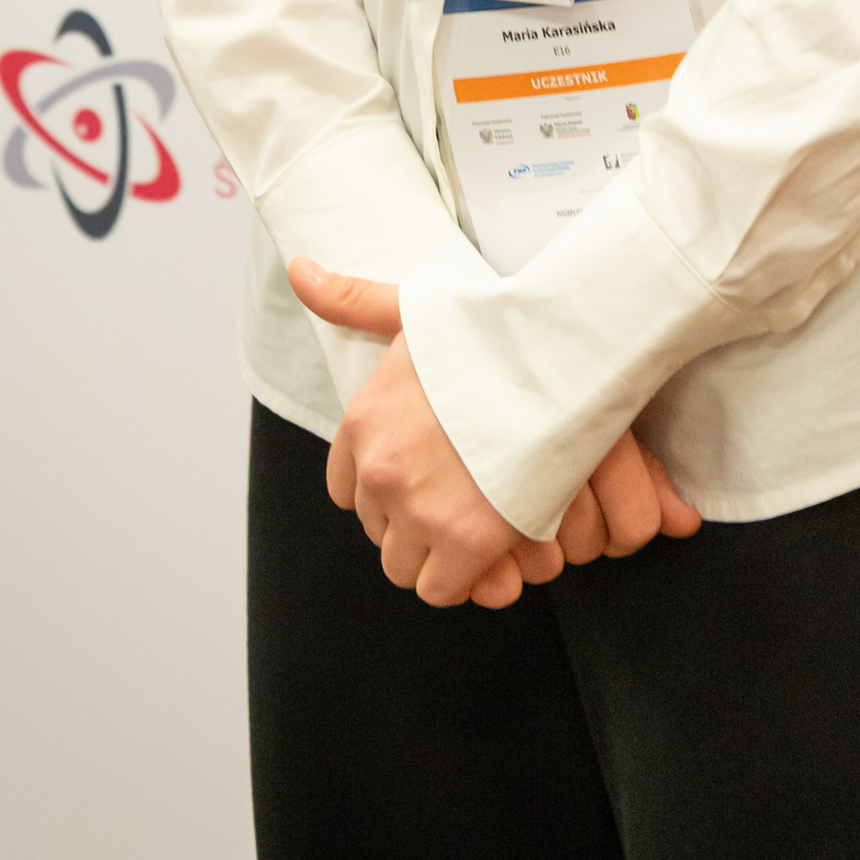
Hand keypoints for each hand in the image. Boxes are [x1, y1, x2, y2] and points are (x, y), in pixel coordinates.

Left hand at [288, 258, 702, 603]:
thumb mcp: (416, 307)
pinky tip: (496, 547)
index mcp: (364, 421)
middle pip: (378, 530)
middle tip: (461, 501)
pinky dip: (468, 577)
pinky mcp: (466, 542)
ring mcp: (420, 509)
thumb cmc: (497, 330)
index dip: (385, 489)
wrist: (560, 355)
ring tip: (480, 525)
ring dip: (438, 555)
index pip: (347, 487)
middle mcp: (381, 469)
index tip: (422, 479)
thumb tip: (299, 270)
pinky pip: (444, 589)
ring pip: (405, 566)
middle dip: (414, 524)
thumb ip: (353, 299)